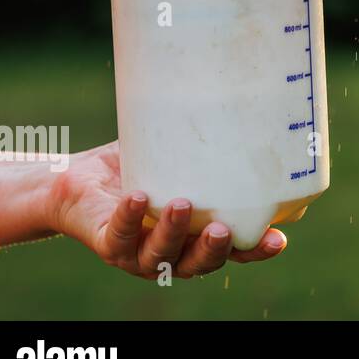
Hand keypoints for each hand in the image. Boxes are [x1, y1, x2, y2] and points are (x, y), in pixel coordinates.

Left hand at [48, 143, 286, 279]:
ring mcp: (138, 253)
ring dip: (173, 234)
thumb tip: (247, 96)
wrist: (78, 180)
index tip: (279, 239)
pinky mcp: (106, 244)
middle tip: (222, 229)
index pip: (235, 251)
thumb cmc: (138, 169)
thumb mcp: (177, 157)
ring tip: (181, 204)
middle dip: (213, 250)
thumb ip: (207, 141)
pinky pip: (120, 236)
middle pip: (200, 263)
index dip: (257, 249)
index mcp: (198, 237)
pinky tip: (138, 198)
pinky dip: (130, 218)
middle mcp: (173, 253)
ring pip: (161, 255)